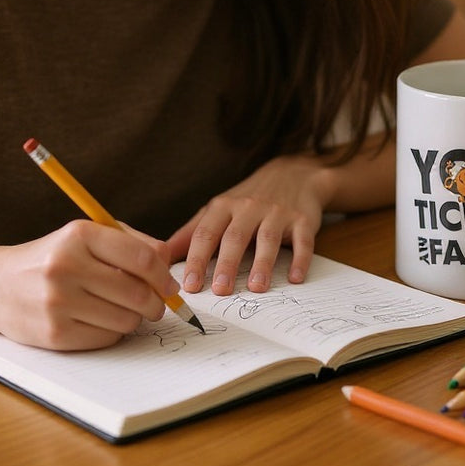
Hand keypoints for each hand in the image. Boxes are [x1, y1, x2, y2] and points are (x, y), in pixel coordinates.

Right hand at [0, 221, 178, 350]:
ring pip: (126, 319)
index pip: (141, 258)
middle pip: (137, 293)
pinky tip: (100, 320)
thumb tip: (168, 261)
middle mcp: (67, 266)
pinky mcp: (55, 333)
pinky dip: (113, 332)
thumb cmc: (53, 258)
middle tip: (156, 305)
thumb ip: (130, 242)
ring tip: (122, 310)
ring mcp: (59, 302)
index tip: (170, 286)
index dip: (164, 276)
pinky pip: (107, 338)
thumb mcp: (86, 236)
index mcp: (79, 234)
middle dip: (156, 303)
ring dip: (134, 318)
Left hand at [166, 155, 331, 295]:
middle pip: (235, 237)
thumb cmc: (248, 199)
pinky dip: (300, 259)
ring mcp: (277, 213)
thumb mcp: (218, 208)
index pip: (206, 234)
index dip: (197, 259)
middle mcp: (249, 208)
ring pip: (267, 239)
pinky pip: (302, 241)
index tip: (190, 285)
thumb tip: (162, 256)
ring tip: (255, 288)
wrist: (293, 174)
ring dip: (262, 264)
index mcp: (224, 207)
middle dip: (227, 264)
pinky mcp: (302, 220)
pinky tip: (295, 277)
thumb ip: (191, 232)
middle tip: (220, 290)